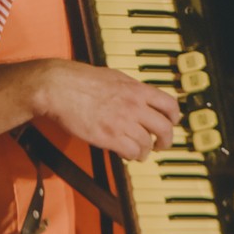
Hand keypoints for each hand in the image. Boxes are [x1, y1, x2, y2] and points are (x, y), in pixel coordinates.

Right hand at [34, 59, 180, 161]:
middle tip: (160, 145)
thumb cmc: (80, 79)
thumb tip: (139, 96)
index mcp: (136, 89)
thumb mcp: (113, 76)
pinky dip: (132, 156)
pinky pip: (132, 152)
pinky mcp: (109, 136)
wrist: (59, 87)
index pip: (170, 104)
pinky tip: (127, 154)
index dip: (175, 117)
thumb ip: (130, 88)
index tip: (172, 122)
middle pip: (165, 128)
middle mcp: (134, 106)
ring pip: (147, 143)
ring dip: (145, 151)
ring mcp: (122, 122)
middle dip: (166, 140)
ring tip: (139, 152)